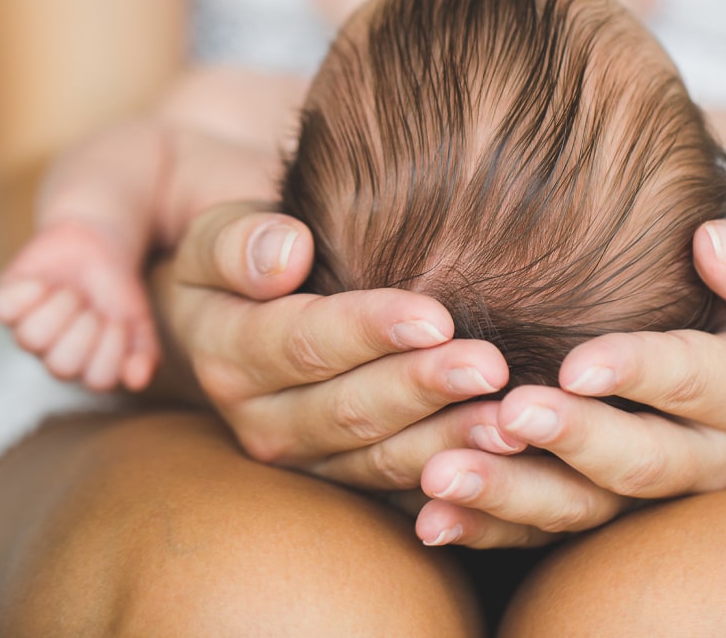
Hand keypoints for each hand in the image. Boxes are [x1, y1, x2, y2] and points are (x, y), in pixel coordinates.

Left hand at [0, 219, 157, 390]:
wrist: (99, 244)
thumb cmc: (117, 290)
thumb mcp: (140, 320)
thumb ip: (145, 352)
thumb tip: (139, 381)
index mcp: (88, 364)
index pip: (100, 379)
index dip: (113, 350)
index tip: (120, 321)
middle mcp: (53, 353)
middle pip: (62, 366)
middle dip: (85, 330)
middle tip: (93, 308)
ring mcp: (28, 330)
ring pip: (32, 338)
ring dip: (60, 307)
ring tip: (71, 292)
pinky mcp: (6, 304)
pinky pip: (5, 309)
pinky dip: (28, 292)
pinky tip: (44, 283)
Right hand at [159, 202, 510, 471]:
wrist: (246, 309)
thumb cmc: (245, 258)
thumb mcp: (216, 238)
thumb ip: (237, 244)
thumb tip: (284, 254)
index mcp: (229, 355)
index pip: (305, 342)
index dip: (370, 331)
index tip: (436, 317)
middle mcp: (263, 420)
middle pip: (350, 410)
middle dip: (423, 388)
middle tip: (490, 368)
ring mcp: (307, 458)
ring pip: (381, 459)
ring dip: (449, 443)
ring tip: (510, 422)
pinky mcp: (346, 477)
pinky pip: (400, 487)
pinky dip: (453, 478)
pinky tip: (502, 460)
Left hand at [320, 221, 725, 547]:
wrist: (718, 330)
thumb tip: (715, 243)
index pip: (700, 383)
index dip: (642, 374)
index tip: (578, 365)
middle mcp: (702, 454)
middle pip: (641, 462)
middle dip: (575, 441)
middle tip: (511, 413)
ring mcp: (645, 487)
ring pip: (583, 507)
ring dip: (513, 494)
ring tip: (445, 474)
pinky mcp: (596, 500)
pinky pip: (542, 528)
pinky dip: (486, 523)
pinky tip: (432, 514)